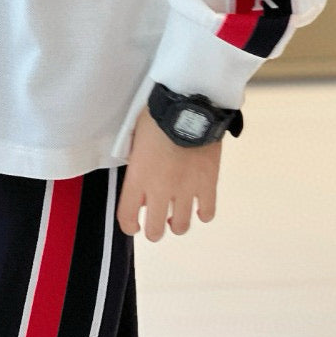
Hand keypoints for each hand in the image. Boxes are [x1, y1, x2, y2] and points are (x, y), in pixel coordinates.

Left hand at [115, 104, 221, 239]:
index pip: (127, 217)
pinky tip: (199, 208)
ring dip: (177, 225)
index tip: (134, 226)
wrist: (190, 105)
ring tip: (177, 218)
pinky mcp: (208, 183)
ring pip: (181, 226)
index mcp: (138, 177)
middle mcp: (161, 189)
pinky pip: (207, 211)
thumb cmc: (159, 115)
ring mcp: (186, 189)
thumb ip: (135, 162)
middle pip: (155, 230)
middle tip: (156, 225)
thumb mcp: (135, 137)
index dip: (129, 226)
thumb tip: (141, 179)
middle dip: (154, 231)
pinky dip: (203, 213)